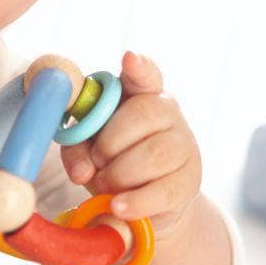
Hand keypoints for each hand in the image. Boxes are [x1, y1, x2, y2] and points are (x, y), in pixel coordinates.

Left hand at [60, 52, 201, 239]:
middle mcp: (168, 113)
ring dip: (119, 173)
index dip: (138, 66)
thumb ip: (77, 149)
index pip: (145, 74)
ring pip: (154, 154)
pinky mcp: (188, 181)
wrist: (145, 203)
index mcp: (140, 95)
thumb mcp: (87, 150)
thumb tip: (83, 169)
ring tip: (105, 183)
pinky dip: (135, 200)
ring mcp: (183, 146)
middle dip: (111, 141)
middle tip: (97, 160)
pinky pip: (163, 190)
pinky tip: (117, 206)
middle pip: (144, 114)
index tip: (129, 58)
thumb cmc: (112, 162)